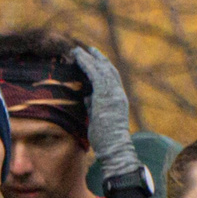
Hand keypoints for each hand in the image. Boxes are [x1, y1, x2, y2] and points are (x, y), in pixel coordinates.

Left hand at [72, 44, 143, 185]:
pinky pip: (95, 74)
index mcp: (118, 100)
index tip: (95, 60)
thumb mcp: (99, 119)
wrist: (115, 148)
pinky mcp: (105, 95)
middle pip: (109, 70)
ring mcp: (113, 93)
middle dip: (99, 58)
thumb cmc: (106, 140)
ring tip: (78, 50)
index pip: (112, 79)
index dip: (104, 68)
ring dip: (90, 58)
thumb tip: (86, 97)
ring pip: (102, 69)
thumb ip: (94, 106)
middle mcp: (118, 94)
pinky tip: (78, 57)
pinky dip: (86, 64)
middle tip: (89, 49)